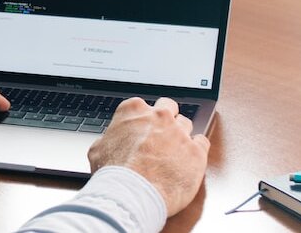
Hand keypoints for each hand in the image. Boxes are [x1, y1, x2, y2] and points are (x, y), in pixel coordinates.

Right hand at [87, 97, 209, 215]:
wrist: (132, 194)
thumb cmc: (114, 175)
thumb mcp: (98, 150)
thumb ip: (109, 139)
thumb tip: (108, 143)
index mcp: (133, 111)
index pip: (142, 106)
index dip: (142, 119)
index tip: (142, 129)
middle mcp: (159, 116)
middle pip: (169, 107)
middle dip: (166, 118)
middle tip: (160, 135)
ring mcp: (180, 132)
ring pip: (186, 124)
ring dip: (181, 135)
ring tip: (174, 152)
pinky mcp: (196, 151)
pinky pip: (203, 142)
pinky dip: (197, 149)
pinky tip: (189, 158)